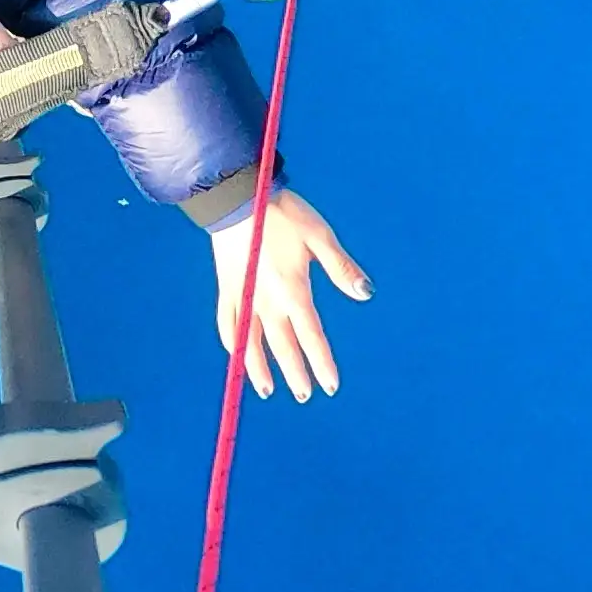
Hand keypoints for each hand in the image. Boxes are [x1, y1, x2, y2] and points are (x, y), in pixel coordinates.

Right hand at [209, 183, 366, 402]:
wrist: (238, 196)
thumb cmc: (283, 213)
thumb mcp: (320, 236)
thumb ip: (341, 269)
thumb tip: (365, 294)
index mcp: (293, 290)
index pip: (311, 336)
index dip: (322, 363)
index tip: (330, 386)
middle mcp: (267, 300)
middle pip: (283, 346)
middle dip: (295, 373)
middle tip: (305, 395)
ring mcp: (243, 296)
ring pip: (250, 343)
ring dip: (259, 368)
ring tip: (267, 390)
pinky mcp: (227, 288)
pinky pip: (227, 324)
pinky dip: (233, 343)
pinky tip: (237, 355)